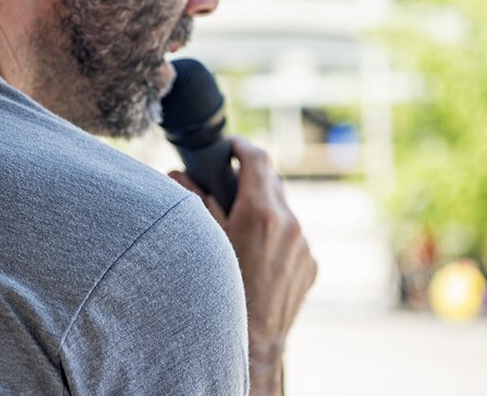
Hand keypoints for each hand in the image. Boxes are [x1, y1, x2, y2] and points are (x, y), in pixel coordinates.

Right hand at [168, 136, 316, 395]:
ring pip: (283, 211)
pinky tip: (256, 253)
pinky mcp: (310, 264)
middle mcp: (289, 224)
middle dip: (251, 178)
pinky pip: (293, 237)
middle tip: (228, 183)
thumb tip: (176, 174)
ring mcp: (303, 245)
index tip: (231, 145)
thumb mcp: (202, 240)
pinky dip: (275, 235)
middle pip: (272, 182)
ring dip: (264, 209)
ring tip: (240, 225)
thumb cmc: (220, 289)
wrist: (251, 341)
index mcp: (261, 212)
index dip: (241, 146)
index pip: (257, 159)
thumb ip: (190, 200)